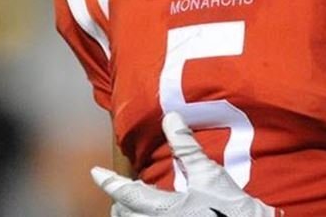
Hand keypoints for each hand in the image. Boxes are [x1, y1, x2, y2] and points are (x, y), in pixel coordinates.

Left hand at [91, 112, 280, 216]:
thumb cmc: (230, 209)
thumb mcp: (209, 174)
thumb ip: (185, 147)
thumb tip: (171, 119)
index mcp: (162, 209)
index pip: (126, 193)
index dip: (108, 181)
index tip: (95, 172)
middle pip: (124, 215)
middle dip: (119, 201)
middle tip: (122, 188)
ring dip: (130, 214)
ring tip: (134, 204)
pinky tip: (155, 213)